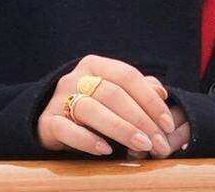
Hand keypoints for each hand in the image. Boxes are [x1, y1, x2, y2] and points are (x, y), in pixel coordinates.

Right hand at [36, 55, 177, 157]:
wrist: (52, 119)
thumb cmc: (94, 106)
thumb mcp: (115, 93)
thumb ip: (139, 89)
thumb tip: (161, 92)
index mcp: (96, 65)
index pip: (128, 76)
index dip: (151, 100)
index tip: (168, 124)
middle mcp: (76, 78)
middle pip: (113, 94)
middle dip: (141, 119)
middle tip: (158, 143)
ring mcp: (59, 99)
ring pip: (91, 109)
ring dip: (121, 129)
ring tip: (141, 145)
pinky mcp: (47, 122)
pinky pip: (66, 129)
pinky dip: (87, 140)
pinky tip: (106, 150)